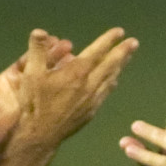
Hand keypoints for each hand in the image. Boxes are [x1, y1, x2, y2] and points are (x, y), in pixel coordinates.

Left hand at [0, 32, 73, 148]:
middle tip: (70, 47)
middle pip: (44, 66)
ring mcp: (35, 99)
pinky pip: (56, 99)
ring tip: (77, 61)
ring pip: (52, 81)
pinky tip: (77, 82)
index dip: (41, 47)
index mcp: (14, 76)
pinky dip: (66, 90)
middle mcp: (27, 85)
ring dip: (64, 70)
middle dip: (57, 56)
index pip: (30, 58)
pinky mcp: (42, 112)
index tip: (53, 38)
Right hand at [13, 27, 137, 147]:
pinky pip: (105, 93)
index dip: (109, 40)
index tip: (119, 32)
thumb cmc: (35, 103)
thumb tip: (40, 31)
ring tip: (127, 58)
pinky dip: (111, 83)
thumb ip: (37, 51)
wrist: (41, 134)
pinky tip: (114, 81)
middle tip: (134, 42)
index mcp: (77, 72)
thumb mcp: (31, 74)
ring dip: (120, 66)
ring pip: (110, 79)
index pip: (97, 51)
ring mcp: (92, 99)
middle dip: (123, 52)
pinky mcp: (91, 111)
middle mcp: (89, 84)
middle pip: (110, 65)